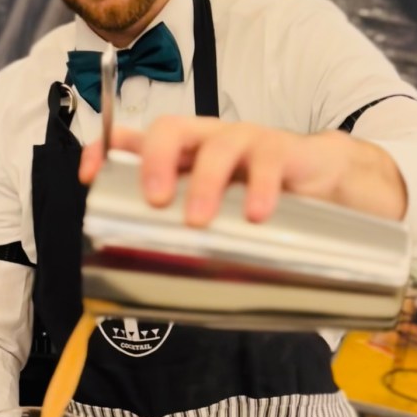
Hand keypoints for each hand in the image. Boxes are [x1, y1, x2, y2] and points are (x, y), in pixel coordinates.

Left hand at [79, 116, 406, 226]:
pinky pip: (269, 160)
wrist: (327, 182)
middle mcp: (211, 141)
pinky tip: (257, 213)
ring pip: (220, 144)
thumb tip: (150, 286)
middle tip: (156, 200)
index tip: (89, 175)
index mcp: (187, 155)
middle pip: (173, 129)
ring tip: (200, 219)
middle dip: (157, 160)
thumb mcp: (220, 215)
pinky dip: (260, 187)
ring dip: (207, 181)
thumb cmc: (262, 199)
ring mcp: (247, 142)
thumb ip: (188, 237)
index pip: (138, 139)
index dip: (107, 149)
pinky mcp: (284, 151)